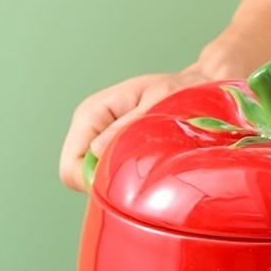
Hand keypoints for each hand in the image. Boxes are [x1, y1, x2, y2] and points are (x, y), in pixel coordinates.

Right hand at [59, 69, 210, 190]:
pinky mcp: (118, 151)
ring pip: (95, 180)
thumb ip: (127, 125)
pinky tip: (152, 166)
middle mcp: (92, 129)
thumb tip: (98, 151)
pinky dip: (129, 179)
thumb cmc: (181, 91)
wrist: (200, 88)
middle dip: (106, 183)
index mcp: (92, 113)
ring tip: (152, 164)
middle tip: (144, 173)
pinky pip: (112, 176)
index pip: (71, 167)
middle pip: (79, 178)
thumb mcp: (157, 102)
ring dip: (120, 181)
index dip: (92, 182)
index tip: (127, 181)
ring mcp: (103, 141)